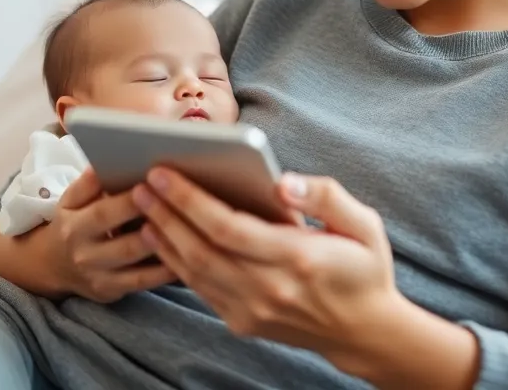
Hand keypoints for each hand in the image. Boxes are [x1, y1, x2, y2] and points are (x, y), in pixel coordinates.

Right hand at [47, 167, 176, 301]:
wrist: (53, 264)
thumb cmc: (73, 223)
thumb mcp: (70, 201)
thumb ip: (88, 183)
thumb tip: (104, 164)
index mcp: (75, 226)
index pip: (104, 215)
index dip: (129, 204)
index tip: (155, 187)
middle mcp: (86, 255)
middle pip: (126, 245)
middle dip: (156, 229)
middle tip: (184, 212)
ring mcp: (100, 277)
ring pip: (138, 268)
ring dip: (166, 252)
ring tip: (192, 234)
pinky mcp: (113, 291)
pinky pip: (144, 283)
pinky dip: (166, 272)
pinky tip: (188, 258)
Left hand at [131, 168, 404, 366]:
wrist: (366, 333)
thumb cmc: (365, 269)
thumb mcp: (364, 224)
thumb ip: (325, 196)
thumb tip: (282, 181)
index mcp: (299, 257)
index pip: (230, 228)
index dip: (190, 200)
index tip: (164, 173)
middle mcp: (270, 288)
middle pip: (201, 249)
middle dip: (166, 213)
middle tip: (140, 183)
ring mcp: (254, 310)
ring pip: (194, 272)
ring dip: (164, 237)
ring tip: (142, 205)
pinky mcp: (244, 322)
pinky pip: (201, 289)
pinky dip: (176, 262)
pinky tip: (163, 237)